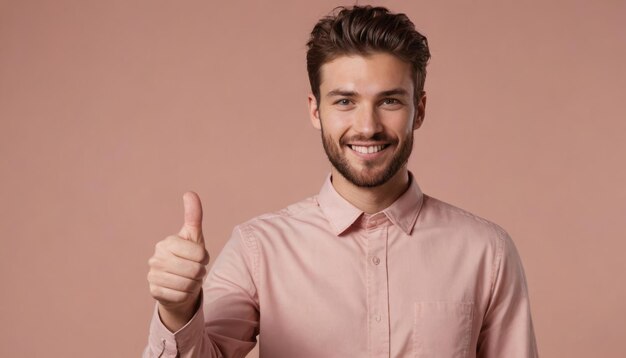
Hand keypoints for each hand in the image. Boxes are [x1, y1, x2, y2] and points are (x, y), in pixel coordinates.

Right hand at [147, 191, 209, 330]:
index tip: (199, 257)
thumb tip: (190, 192)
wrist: (178, 283)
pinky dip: (186, 295)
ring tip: (188, 279)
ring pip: (188, 285)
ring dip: (194, 284)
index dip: (205, 258)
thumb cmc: (189, 257)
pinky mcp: (154, 292)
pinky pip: (181, 296)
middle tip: (194, 270)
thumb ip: (193, 215)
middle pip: (195, 270)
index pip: (200, 253)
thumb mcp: (194, 236)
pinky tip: (181, 289)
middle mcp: (156, 258)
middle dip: (200, 272)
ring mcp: (153, 275)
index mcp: (167, 243)